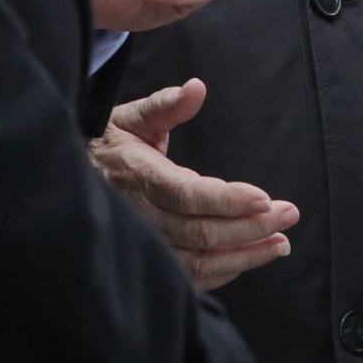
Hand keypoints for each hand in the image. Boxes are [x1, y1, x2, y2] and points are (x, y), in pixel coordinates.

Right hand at [90, 79, 297, 289]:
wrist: (74, 176)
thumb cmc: (110, 143)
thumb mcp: (133, 115)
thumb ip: (167, 104)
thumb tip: (197, 87)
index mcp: (137, 174)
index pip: (186, 194)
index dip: (226, 200)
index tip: (264, 198)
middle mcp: (139, 215)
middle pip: (199, 231)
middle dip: (250, 226)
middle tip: (289, 214)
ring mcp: (143, 243)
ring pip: (198, 261)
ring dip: (244, 256)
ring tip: (280, 242)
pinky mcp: (151, 260)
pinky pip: (190, 276)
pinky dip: (225, 271)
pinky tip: (252, 257)